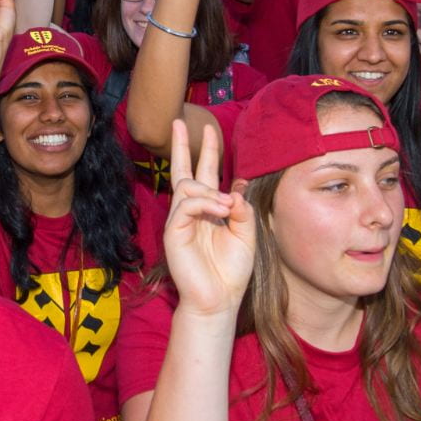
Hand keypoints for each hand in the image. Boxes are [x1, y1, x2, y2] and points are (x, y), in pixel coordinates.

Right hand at [162, 121, 254, 317]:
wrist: (218, 299)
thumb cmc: (231, 271)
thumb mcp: (247, 235)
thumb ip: (243, 210)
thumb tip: (232, 189)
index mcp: (209, 210)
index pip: (205, 174)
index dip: (208, 152)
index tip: (210, 130)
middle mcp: (192, 211)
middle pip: (184, 170)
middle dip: (183, 145)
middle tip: (180, 121)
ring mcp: (180, 221)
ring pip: (188, 186)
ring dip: (210, 190)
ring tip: (226, 206)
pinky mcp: (174, 231)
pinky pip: (186, 204)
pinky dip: (204, 202)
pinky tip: (220, 211)